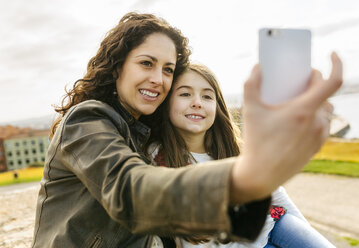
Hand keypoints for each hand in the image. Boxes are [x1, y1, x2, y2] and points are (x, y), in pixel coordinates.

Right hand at [231, 52, 342, 203]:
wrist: (261, 175)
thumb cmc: (256, 142)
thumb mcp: (250, 110)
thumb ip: (251, 84)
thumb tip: (257, 67)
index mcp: (303, 111)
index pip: (332, 81)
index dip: (336, 64)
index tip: (332, 54)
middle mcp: (317, 123)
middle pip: (325, 93)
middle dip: (314, 83)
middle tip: (297, 81)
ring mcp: (319, 136)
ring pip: (325, 109)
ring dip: (314, 100)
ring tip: (296, 100)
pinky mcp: (317, 146)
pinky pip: (322, 124)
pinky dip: (313, 116)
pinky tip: (296, 120)